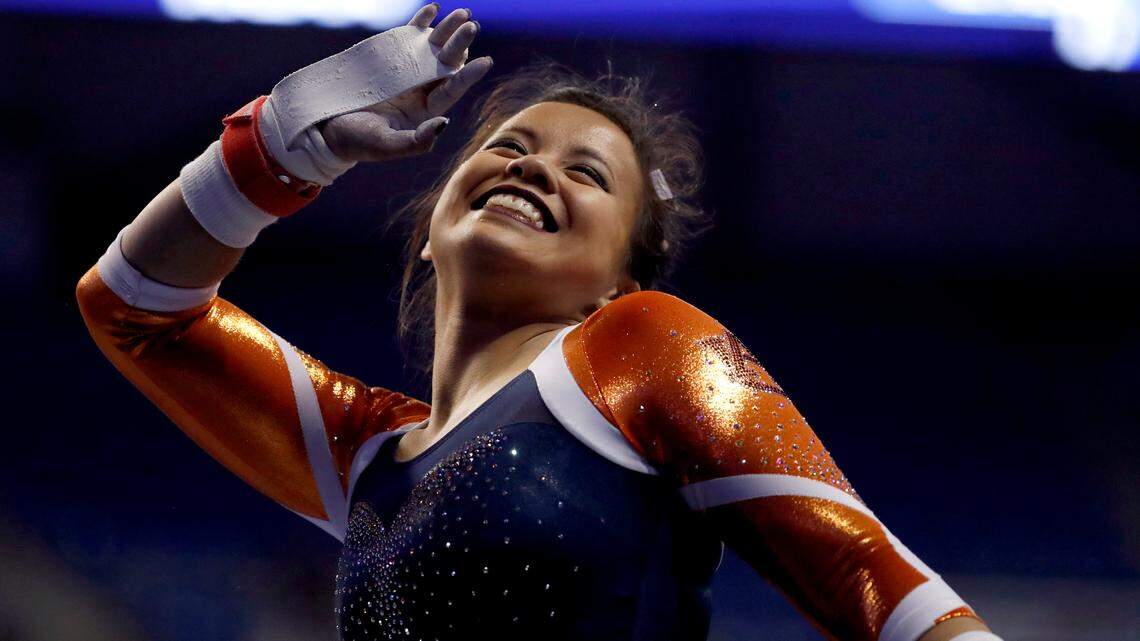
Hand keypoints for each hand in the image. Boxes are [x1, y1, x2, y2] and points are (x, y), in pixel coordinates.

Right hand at [319, 4, 492, 162]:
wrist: (326, 127)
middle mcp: (420, 91)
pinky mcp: (388, 60)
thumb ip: (417, 140)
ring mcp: (405, 74)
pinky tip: (432, 9)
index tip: (486, 61)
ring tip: (462, 13)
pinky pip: (408, 38)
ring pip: (431, 48)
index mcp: (424, 111)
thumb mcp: (387, 145)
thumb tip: (445, 122)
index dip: (468, 77)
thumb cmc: (357, 142)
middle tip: (471, 27)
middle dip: (459, 45)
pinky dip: (419, 23)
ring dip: (446, 31)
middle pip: (445, 65)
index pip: (451, 91)